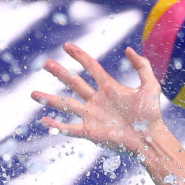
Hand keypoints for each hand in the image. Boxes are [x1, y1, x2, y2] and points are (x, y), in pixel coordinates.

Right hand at [32, 43, 165, 156]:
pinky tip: (44, 120)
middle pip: (74, 83)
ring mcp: (92, 116)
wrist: (151, 138)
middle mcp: (97, 100)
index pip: (91, 68)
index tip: (67, 46)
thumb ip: (142, 67)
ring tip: (33, 94)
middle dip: (60, 73)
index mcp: (109, 88)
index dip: (80, 56)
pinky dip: (56, 125)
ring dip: (49, 100)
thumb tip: (129, 49)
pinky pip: (69, 128)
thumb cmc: (151, 115)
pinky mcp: (90, 132)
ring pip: (66, 105)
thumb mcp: (150, 87)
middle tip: (46, 63)